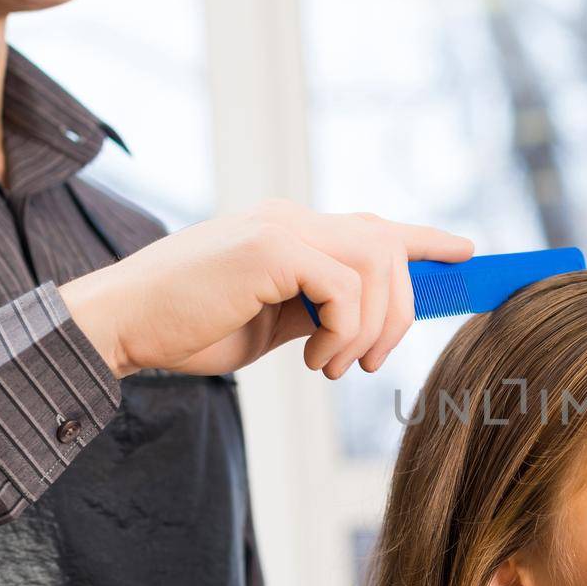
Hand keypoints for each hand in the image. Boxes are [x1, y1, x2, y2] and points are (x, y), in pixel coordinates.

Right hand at [57, 199, 473, 378]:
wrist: (119, 327)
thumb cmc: (185, 328)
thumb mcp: (267, 321)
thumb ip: (313, 309)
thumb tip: (360, 323)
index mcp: (289, 232)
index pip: (372, 225)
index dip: (424, 239)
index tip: (466, 253)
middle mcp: (290, 218)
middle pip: (387, 247)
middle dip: (401, 311)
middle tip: (370, 364)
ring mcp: (280, 227)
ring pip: (376, 267)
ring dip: (370, 330)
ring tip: (332, 367)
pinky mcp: (271, 248)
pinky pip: (346, 287)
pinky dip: (343, 332)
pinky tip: (313, 359)